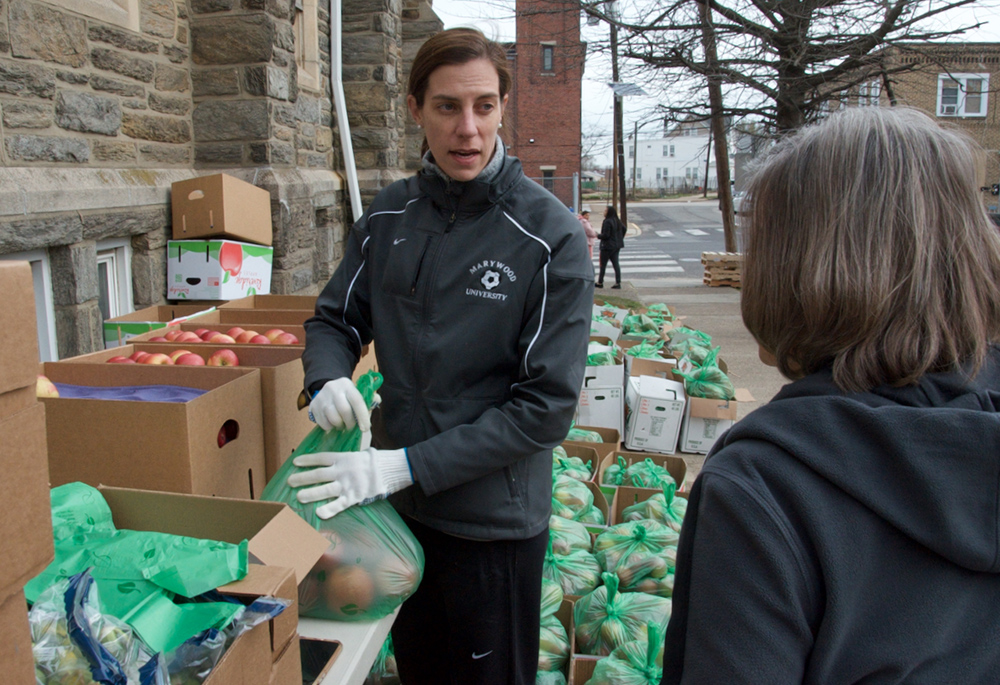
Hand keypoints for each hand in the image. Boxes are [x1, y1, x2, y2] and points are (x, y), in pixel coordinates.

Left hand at [287, 448, 412, 518]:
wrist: (392, 468)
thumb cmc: (377, 461)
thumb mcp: (361, 453)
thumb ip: (347, 458)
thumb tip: (338, 460)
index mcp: (344, 458)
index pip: (321, 458)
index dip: (307, 460)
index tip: (295, 462)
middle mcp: (342, 471)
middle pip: (318, 474)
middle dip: (303, 478)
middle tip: (290, 481)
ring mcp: (348, 484)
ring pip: (325, 489)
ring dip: (310, 493)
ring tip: (299, 497)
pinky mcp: (355, 497)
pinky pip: (339, 504)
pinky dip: (329, 509)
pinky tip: (319, 513)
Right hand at [309, 378, 370, 431]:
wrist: (326, 391)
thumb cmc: (346, 396)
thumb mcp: (357, 394)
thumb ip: (368, 398)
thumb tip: (376, 400)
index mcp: (346, 384)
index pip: (357, 400)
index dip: (362, 416)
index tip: (365, 428)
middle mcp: (333, 388)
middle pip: (344, 410)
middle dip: (350, 422)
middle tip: (352, 426)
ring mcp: (321, 397)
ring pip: (333, 418)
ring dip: (340, 425)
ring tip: (342, 424)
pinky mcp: (313, 406)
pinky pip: (324, 423)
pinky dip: (330, 427)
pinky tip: (332, 422)